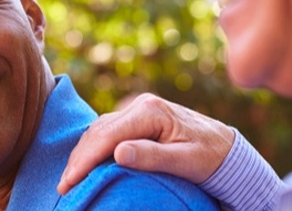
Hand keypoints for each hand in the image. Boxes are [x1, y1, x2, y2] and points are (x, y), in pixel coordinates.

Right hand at [57, 93, 234, 194]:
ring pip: (99, 129)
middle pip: (98, 131)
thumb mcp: (186, 161)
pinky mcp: (137, 118)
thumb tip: (117, 153)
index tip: (70, 182)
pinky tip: (86, 162)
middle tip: (64, 186)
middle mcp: (140, 105)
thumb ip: (152, 156)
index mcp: (150, 112)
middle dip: (79, 159)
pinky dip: (92, 146)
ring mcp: (137, 109)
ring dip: (82, 153)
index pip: (108, 136)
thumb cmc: (210, 157)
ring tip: (71, 177)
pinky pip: (107, 130)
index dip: (85, 160)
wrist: (227, 148)